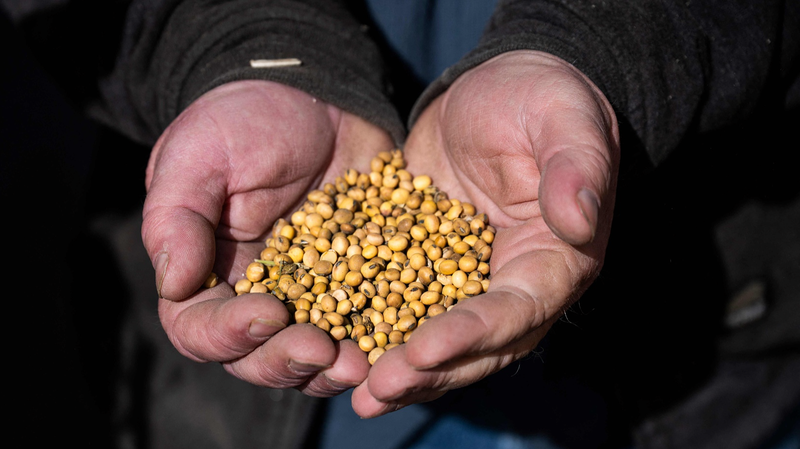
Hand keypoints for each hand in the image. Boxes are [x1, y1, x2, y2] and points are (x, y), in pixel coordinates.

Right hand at [142, 80, 393, 395]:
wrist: (316, 96)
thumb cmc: (244, 120)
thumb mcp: (199, 156)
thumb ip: (178, 219)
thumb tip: (173, 285)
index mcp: (206, 275)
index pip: (201, 328)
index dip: (229, 334)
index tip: (268, 313)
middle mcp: (256, 296)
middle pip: (259, 357)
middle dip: (288, 362)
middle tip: (321, 350)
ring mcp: (311, 294)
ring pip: (314, 355)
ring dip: (334, 368)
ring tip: (364, 363)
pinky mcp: (360, 281)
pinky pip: (368, 322)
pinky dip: (381, 339)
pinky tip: (402, 340)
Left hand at [351, 51, 619, 416]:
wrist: (501, 87)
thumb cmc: (543, 98)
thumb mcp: (565, 120)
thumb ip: (577, 166)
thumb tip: (579, 219)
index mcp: (554, 260)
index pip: (516, 309)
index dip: (472, 333)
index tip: (423, 348)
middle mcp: (513, 282)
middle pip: (475, 345)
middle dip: (428, 370)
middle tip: (376, 390)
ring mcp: (469, 278)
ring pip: (438, 338)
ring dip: (401, 369)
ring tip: (358, 395)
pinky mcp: (428, 262)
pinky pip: (403, 302)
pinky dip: (375, 327)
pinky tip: (336, 346)